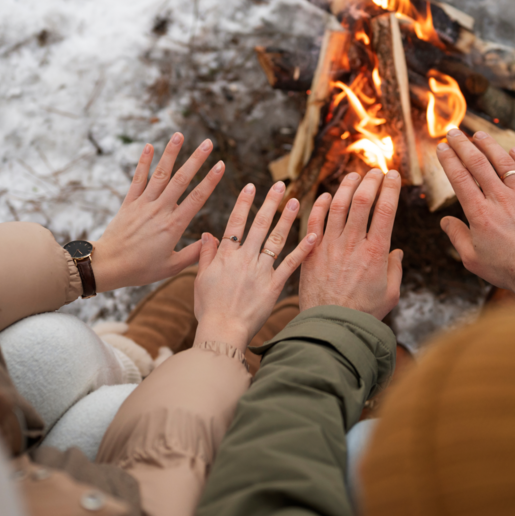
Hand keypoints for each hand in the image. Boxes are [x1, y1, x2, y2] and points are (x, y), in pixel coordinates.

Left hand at [92, 132, 224, 291]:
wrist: (108, 266)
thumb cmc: (141, 269)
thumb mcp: (172, 267)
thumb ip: (194, 254)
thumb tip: (212, 240)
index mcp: (173, 225)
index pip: (197, 198)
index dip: (210, 180)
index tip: (221, 165)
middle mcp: (159, 210)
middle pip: (181, 180)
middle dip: (196, 159)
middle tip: (209, 143)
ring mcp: (143, 204)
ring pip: (160, 174)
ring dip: (171, 153)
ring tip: (180, 135)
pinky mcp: (129, 203)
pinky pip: (137, 179)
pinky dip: (143, 162)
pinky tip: (149, 146)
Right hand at [193, 181, 316, 351]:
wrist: (222, 331)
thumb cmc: (209, 309)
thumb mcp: (200, 279)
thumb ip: (207, 254)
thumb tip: (207, 233)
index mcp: (226, 256)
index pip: (236, 222)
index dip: (244, 203)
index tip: (251, 185)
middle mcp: (245, 258)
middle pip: (259, 225)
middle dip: (270, 203)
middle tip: (280, 184)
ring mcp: (261, 271)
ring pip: (276, 239)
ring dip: (287, 218)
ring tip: (295, 201)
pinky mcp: (274, 286)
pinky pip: (291, 264)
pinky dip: (303, 249)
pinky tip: (314, 235)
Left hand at [299, 169, 402, 319]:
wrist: (331, 325)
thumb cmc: (363, 313)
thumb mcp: (390, 293)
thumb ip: (395, 269)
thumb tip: (397, 252)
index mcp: (376, 252)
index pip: (386, 209)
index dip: (390, 188)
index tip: (393, 176)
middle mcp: (353, 244)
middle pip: (362, 201)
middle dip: (371, 181)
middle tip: (375, 172)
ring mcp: (330, 245)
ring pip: (337, 205)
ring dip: (346, 186)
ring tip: (354, 176)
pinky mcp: (312, 251)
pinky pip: (314, 221)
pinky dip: (319, 205)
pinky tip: (325, 196)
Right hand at [437, 128, 514, 295]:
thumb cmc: (505, 269)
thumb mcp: (471, 258)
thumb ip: (457, 236)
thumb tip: (445, 221)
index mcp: (480, 214)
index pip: (460, 178)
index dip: (449, 160)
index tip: (441, 147)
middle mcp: (500, 199)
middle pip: (478, 164)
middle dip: (463, 145)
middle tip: (453, 132)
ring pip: (504, 163)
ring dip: (489, 146)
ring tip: (479, 135)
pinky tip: (513, 150)